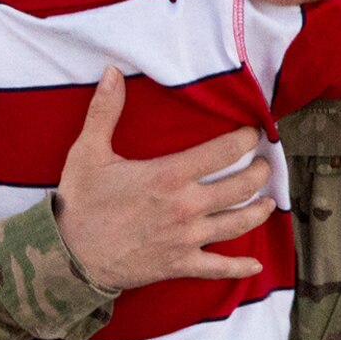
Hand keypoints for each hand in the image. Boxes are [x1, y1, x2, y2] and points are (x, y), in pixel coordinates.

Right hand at [55, 67, 275, 291]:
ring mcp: (186, 238)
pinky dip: (239, 267)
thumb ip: (105, 111)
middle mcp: (186, 206)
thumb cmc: (80, 203)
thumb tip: (111, 72)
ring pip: (238, 223)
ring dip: (259, 211)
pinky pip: (218, 268)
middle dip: (260, 173)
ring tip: (269, 202)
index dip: (246, 139)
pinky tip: (255, 264)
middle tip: (264, 165)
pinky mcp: (180, 265)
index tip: (253, 133)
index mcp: (169, 175)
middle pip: (241, 187)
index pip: (224, 151)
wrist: (71, 256)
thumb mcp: (88, 152)